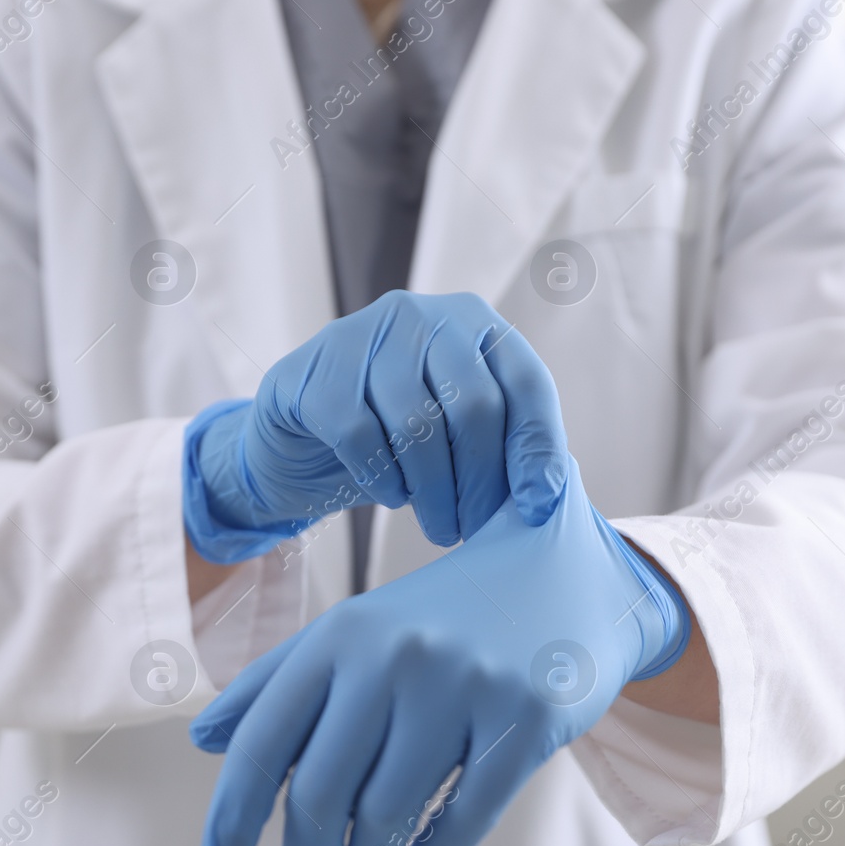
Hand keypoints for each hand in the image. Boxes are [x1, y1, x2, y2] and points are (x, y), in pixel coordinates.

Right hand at [183, 290, 568, 563]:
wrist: (299, 441)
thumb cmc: (392, 437)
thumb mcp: (454, 433)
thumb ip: (500, 444)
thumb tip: (546, 495)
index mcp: (473, 323)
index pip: (525, 383)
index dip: (538, 449)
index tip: (538, 507)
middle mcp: (423, 316)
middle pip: (474, 407)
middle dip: (482, 483)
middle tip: (476, 529)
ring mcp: (363, 335)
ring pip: (418, 425)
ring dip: (435, 492)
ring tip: (440, 526)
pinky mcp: (316, 370)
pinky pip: (360, 433)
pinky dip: (383, 478)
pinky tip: (392, 495)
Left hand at [188, 457, 690, 845]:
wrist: (571, 573)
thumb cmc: (445, 614)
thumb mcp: (357, 627)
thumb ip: (278, 679)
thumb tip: (204, 742)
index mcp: (343, 632)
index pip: (264, 743)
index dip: (231, 821)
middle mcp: (397, 654)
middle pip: (321, 793)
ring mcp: (466, 685)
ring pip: (388, 814)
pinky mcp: (527, 718)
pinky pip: (465, 820)